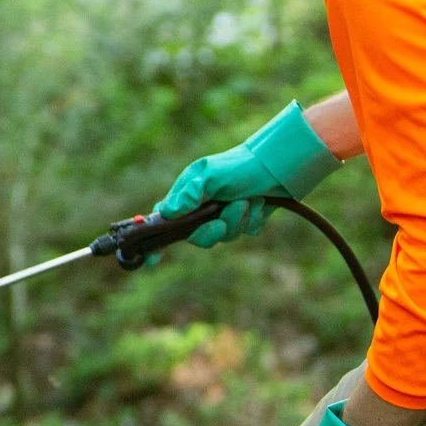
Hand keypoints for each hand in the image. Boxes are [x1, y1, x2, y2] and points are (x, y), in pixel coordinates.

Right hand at [150, 102, 338, 252]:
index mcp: (186, 198)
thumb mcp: (209, 174)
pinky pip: (244, 233)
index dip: (156, 242)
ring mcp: (223, 217)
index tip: (151, 259)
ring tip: (247, 200)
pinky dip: (252, 220)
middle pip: (197, 237)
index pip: (164, 223)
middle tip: (222, 221)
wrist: (274, 165)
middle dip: (212, 230)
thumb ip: (189, 193)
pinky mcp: (243, 222)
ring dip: (237, 219)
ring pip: (225, 237)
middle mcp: (201, 210)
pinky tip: (257, 204)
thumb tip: (168, 212)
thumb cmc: (237, 165)